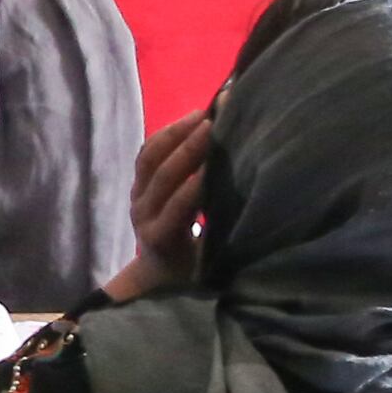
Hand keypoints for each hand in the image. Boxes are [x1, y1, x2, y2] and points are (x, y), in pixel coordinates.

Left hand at [99, 111, 210, 302]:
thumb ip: (222, 243)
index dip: (198, 183)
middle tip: (215, 125)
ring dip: (176, 133)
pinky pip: (147, 154)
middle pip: (162, 174)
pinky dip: (167, 134)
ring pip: (150, 158)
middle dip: (189, 148)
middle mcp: (143, 214)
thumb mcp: (209, 267)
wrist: (156, 277)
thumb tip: (255, 221)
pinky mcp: (137, 185)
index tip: (220, 162)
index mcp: (161, 237)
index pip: (178, 205)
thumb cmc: (192, 275)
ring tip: (205, 115)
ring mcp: (136, 197)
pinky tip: (190, 120)